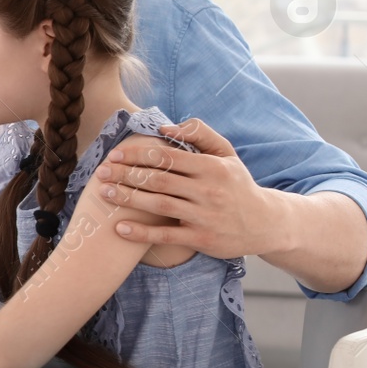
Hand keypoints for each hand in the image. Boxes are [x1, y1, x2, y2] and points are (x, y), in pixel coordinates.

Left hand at [93, 118, 279, 258]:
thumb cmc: (237, 184)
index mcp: (211, 167)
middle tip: (101, 172)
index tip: (115, 154)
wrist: (266, 223)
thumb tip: (164, 128)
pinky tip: (120, 227)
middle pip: (159, 180)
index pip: (168, 157)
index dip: (138, 155)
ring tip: (104, 193)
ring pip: (159, 205)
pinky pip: (166, 234)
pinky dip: (142, 232)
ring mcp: (204, 216)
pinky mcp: (201, 238)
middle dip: (126, 174)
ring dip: (128, 198)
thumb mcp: (226, 153)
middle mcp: (208, 190)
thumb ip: (199, 134)